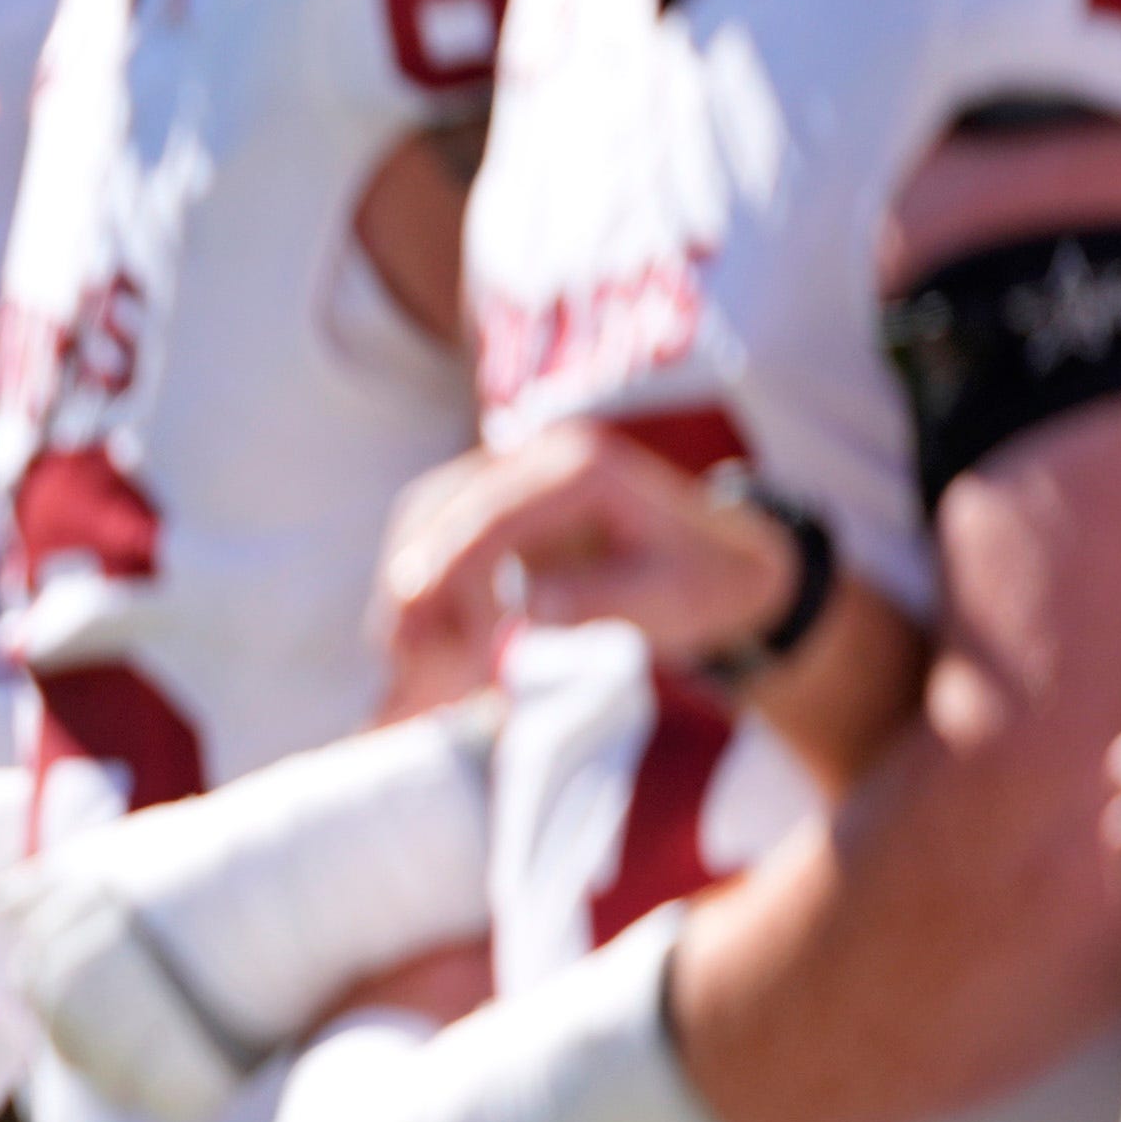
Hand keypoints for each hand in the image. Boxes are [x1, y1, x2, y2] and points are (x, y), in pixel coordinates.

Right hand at [378, 426, 803, 701]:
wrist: (721, 566)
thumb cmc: (699, 584)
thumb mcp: (669, 599)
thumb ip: (601, 600)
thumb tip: (528, 609)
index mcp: (581, 470)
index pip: (493, 514)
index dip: (451, 572)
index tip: (419, 632)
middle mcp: (534, 459)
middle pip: (440, 510)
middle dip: (414, 585)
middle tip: (399, 656)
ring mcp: (507, 479)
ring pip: (425, 525)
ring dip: (409, 594)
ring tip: (403, 662)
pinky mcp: (492, 511)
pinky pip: (436, 544)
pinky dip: (422, 596)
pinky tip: (418, 648)